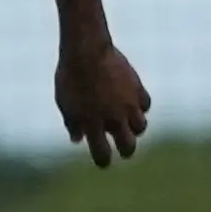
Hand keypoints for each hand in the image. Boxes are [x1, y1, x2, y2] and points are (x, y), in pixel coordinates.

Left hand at [56, 37, 151, 165]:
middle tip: (122, 147)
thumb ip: (72, 123)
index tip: (104, 160)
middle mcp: (113, 118)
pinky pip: (145, 105)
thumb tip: (78, 139)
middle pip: (128, 147)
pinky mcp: (136, 88)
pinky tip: (132, 102)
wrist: (86, 50)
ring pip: (141, 127)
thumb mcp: (65, 102)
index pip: (103, 155)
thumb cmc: (70, 76)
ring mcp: (127, 104)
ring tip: (127, 122)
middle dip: (125, 150)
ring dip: (134, 128)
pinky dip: (140, 106)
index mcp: (93, 125)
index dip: (103, 161)